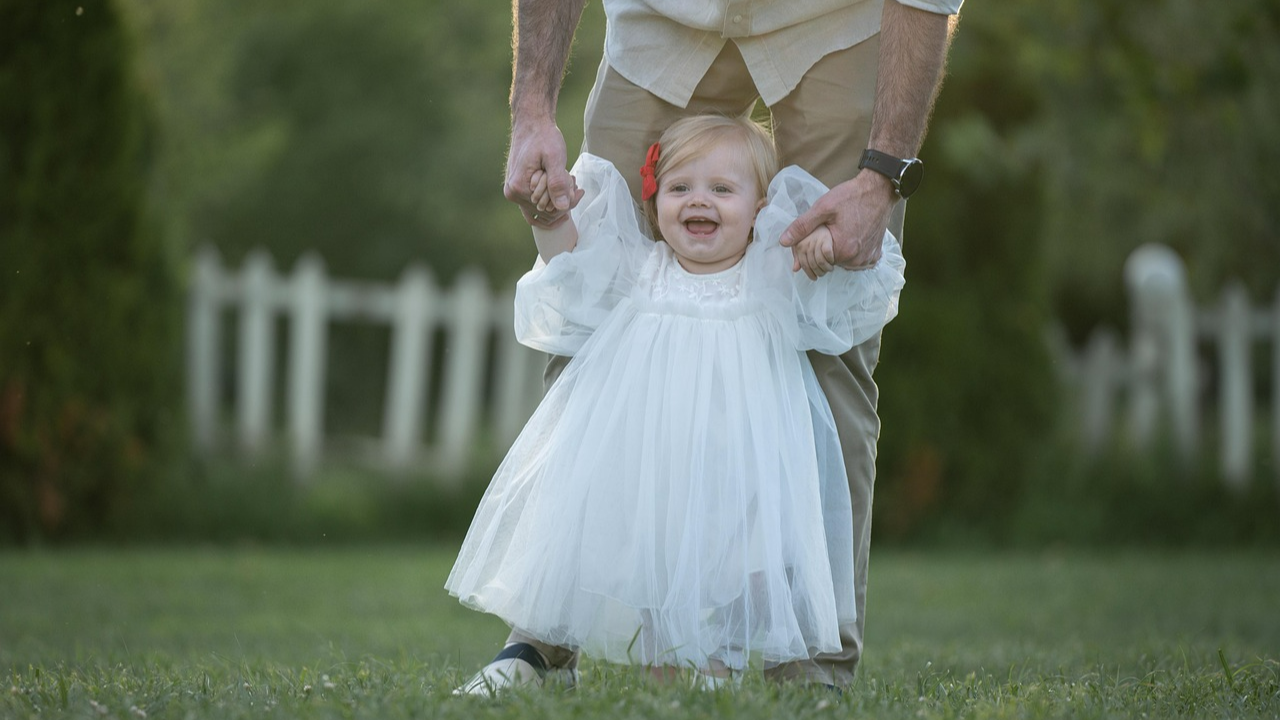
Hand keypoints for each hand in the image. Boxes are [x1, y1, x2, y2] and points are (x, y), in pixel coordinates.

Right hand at [504, 118, 581, 227]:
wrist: (531, 123)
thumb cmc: (543, 137)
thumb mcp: (554, 157)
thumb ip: (557, 183)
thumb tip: (562, 207)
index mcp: (519, 188)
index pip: (549, 211)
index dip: (567, 202)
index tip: (576, 186)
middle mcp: (513, 194)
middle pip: (546, 213)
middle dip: (563, 200)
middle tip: (574, 184)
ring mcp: (513, 193)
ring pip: (541, 210)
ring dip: (557, 200)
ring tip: (568, 182)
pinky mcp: (517, 189)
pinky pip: (534, 206)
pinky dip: (549, 201)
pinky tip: (561, 191)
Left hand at [780, 170, 897, 271]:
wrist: (879, 189)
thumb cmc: (851, 196)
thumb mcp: (822, 208)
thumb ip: (802, 226)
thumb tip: (783, 241)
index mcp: (842, 250)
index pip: (817, 262)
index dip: (810, 251)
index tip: (814, 236)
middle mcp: (856, 259)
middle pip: (830, 263)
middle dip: (824, 252)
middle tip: (828, 231)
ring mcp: (867, 258)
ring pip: (843, 263)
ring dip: (837, 252)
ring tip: (839, 232)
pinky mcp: (875, 253)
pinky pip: (858, 261)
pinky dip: (852, 253)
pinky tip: (851, 237)